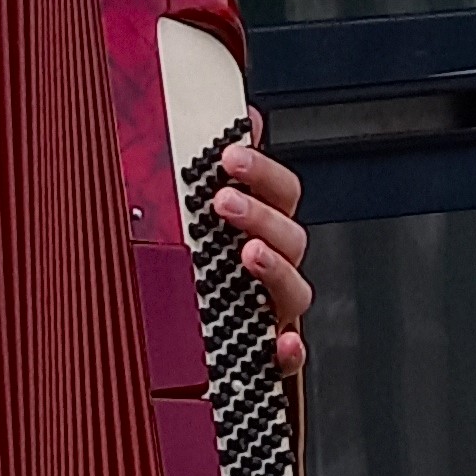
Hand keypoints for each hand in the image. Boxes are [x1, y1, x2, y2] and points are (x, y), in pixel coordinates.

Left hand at [206, 131, 311, 389]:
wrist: (178, 360)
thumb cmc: (190, 283)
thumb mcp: (190, 222)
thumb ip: (214, 173)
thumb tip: (239, 115)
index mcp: (262, 232)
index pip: (281, 192)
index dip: (262, 170)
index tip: (228, 156)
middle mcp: (274, 270)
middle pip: (291, 235)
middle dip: (260, 213)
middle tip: (222, 202)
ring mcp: (273, 313)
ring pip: (297, 289)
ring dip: (275, 267)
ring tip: (247, 255)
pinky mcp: (267, 358)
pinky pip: (290, 357)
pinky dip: (288, 349)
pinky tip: (279, 342)